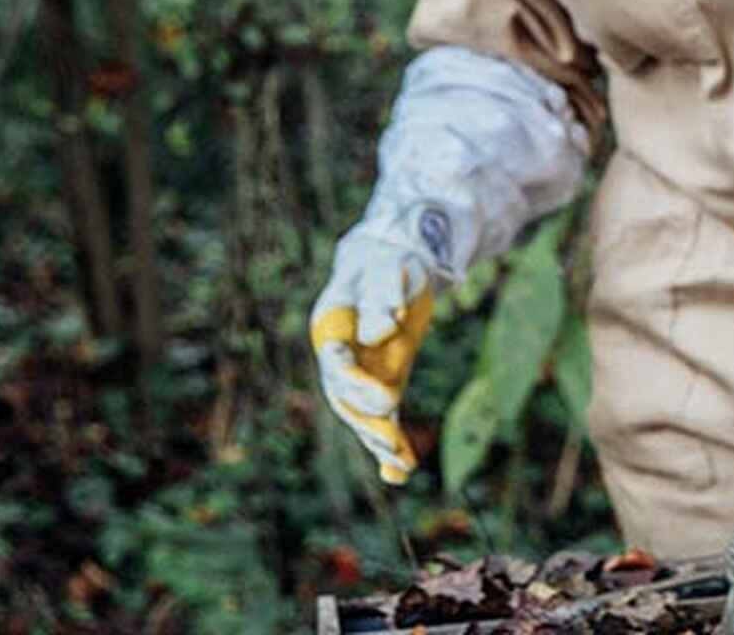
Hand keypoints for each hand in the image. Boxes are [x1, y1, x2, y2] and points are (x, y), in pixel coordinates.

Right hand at [311, 228, 442, 484]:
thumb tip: (380, 332)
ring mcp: (358, 371)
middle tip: (394, 444)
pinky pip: (381, 416)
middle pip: (345, 395)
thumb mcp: (390, 268)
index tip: (388, 401)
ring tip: (402, 466)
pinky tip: (398, 473)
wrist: (395, 263)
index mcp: (332, 324)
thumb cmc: (390, 260)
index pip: (338, 362)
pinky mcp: (381, 380)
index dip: (358, 383)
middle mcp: (338, 354)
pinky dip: (389, 442)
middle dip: (368, 422)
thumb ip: (382, 296)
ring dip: (379, 439)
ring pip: (360, 412)